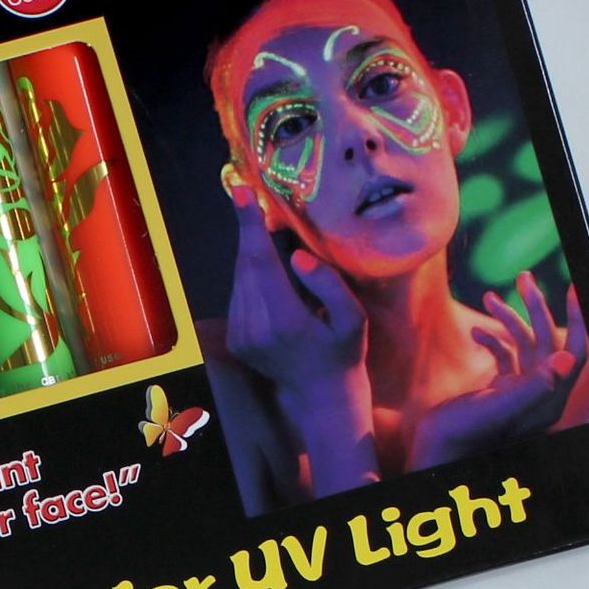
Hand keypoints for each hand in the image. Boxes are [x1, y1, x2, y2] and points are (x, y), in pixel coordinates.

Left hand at [223, 181, 368, 397]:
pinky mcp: (236, 340)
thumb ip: (329, 285)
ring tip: (263, 229)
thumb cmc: (343, 352)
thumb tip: (298, 256)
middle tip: (251, 196)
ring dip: (250, 252)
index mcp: (284, 321)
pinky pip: (239, 295)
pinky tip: (268, 270)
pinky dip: (250, 276)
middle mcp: (255, 329)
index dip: (250, 226)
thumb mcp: (352, 319)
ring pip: (239, 279)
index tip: (240, 193)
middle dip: (248, 230)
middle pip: (246, 266)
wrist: (320, 395)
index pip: (260, 263)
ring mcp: (241, 337)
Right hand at [407, 272, 588, 469]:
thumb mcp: (500, 407)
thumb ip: (535, 384)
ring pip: (524, 345)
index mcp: (546, 400)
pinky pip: (505, 357)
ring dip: (509, 318)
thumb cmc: (463, 433)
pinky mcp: (499, 392)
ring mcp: (519, 393)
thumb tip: (567, 356)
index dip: (576, 319)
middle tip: (524, 276)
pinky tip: (475, 331)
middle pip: (547, 341)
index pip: (572, 352)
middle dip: (535, 307)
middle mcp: (538, 395)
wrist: (435, 451)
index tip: (573, 288)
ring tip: (489, 295)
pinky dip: (492, 340)